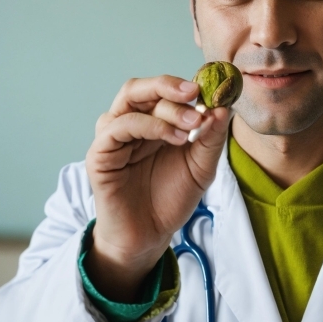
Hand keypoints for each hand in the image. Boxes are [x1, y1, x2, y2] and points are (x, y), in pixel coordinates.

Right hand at [84, 75, 229, 300]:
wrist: (150, 236)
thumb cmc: (171, 198)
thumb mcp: (202, 167)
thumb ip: (211, 138)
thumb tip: (222, 108)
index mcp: (152, 121)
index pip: (163, 90)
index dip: (186, 85)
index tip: (214, 89)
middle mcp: (130, 123)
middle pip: (141, 88)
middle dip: (170, 86)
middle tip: (196, 92)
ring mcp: (112, 136)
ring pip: (130, 100)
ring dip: (165, 107)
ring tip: (193, 124)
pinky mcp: (100, 154)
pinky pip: (118, 126)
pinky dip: (148, 125)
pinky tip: (174, 138)